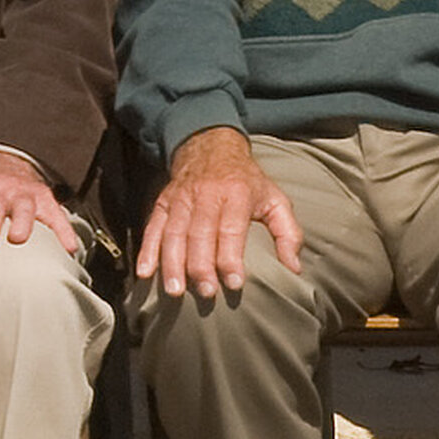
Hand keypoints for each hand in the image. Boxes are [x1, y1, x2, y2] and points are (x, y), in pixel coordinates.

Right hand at [132, 125, 302, 302]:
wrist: (210, 146)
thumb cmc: (246, 181)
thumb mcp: (274, 199)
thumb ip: (287, 233)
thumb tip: (293, 268)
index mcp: (236, 193)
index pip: (231, 229)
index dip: (231, 257)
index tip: (234, 283)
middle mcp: (206, 194)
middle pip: (200, 233)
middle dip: (201, 265)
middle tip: (206, 293)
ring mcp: (181, 198)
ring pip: (174, 233)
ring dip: (173, 263)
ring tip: (175, 291)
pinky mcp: (163, 202)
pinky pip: (152, 227)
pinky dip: (147, 250)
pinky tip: (145, 272)